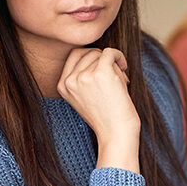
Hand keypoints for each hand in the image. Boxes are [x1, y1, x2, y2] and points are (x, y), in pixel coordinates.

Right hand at [57, 47, 140, 171]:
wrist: (116, 133)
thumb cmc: (105, 116)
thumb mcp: (84, 96)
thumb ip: (82, 76)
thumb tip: (97, 52)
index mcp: (62, 86)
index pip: (74, 55)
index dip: (91, 57)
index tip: (103, 68)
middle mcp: (70, 81)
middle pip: (88, 52)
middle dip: (103, 61)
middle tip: (114, 77)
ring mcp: (84, 76)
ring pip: (100, 54)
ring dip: (113, 65)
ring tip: (119, 82)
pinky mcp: (100, 73)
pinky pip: (110, 52)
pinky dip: (119, 56)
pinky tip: (124, 67)